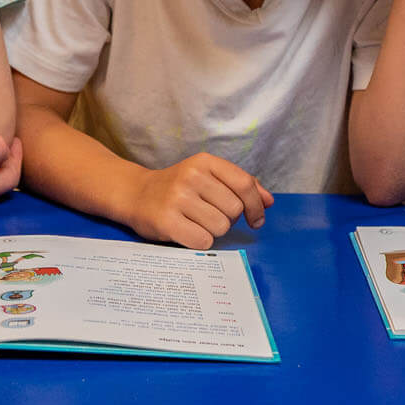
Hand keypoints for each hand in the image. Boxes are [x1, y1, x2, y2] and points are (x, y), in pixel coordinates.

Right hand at [128, 153, 274, 249]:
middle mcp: (191, 176)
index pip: (244, 183)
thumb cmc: (178, 188)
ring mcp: (177, 198)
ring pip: (220, 227)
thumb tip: (268, 202)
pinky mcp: (166, 221)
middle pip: (234, 210)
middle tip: (210, 216)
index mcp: (204, 162)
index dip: (256, 205)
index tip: (257, 220)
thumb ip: (239, 186)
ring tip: (196, 223)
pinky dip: (199, 242)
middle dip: (228, 219)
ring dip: (213, 232)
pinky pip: (203, 241)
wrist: (136, 194)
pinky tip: (187, 232)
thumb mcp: (207, 177)